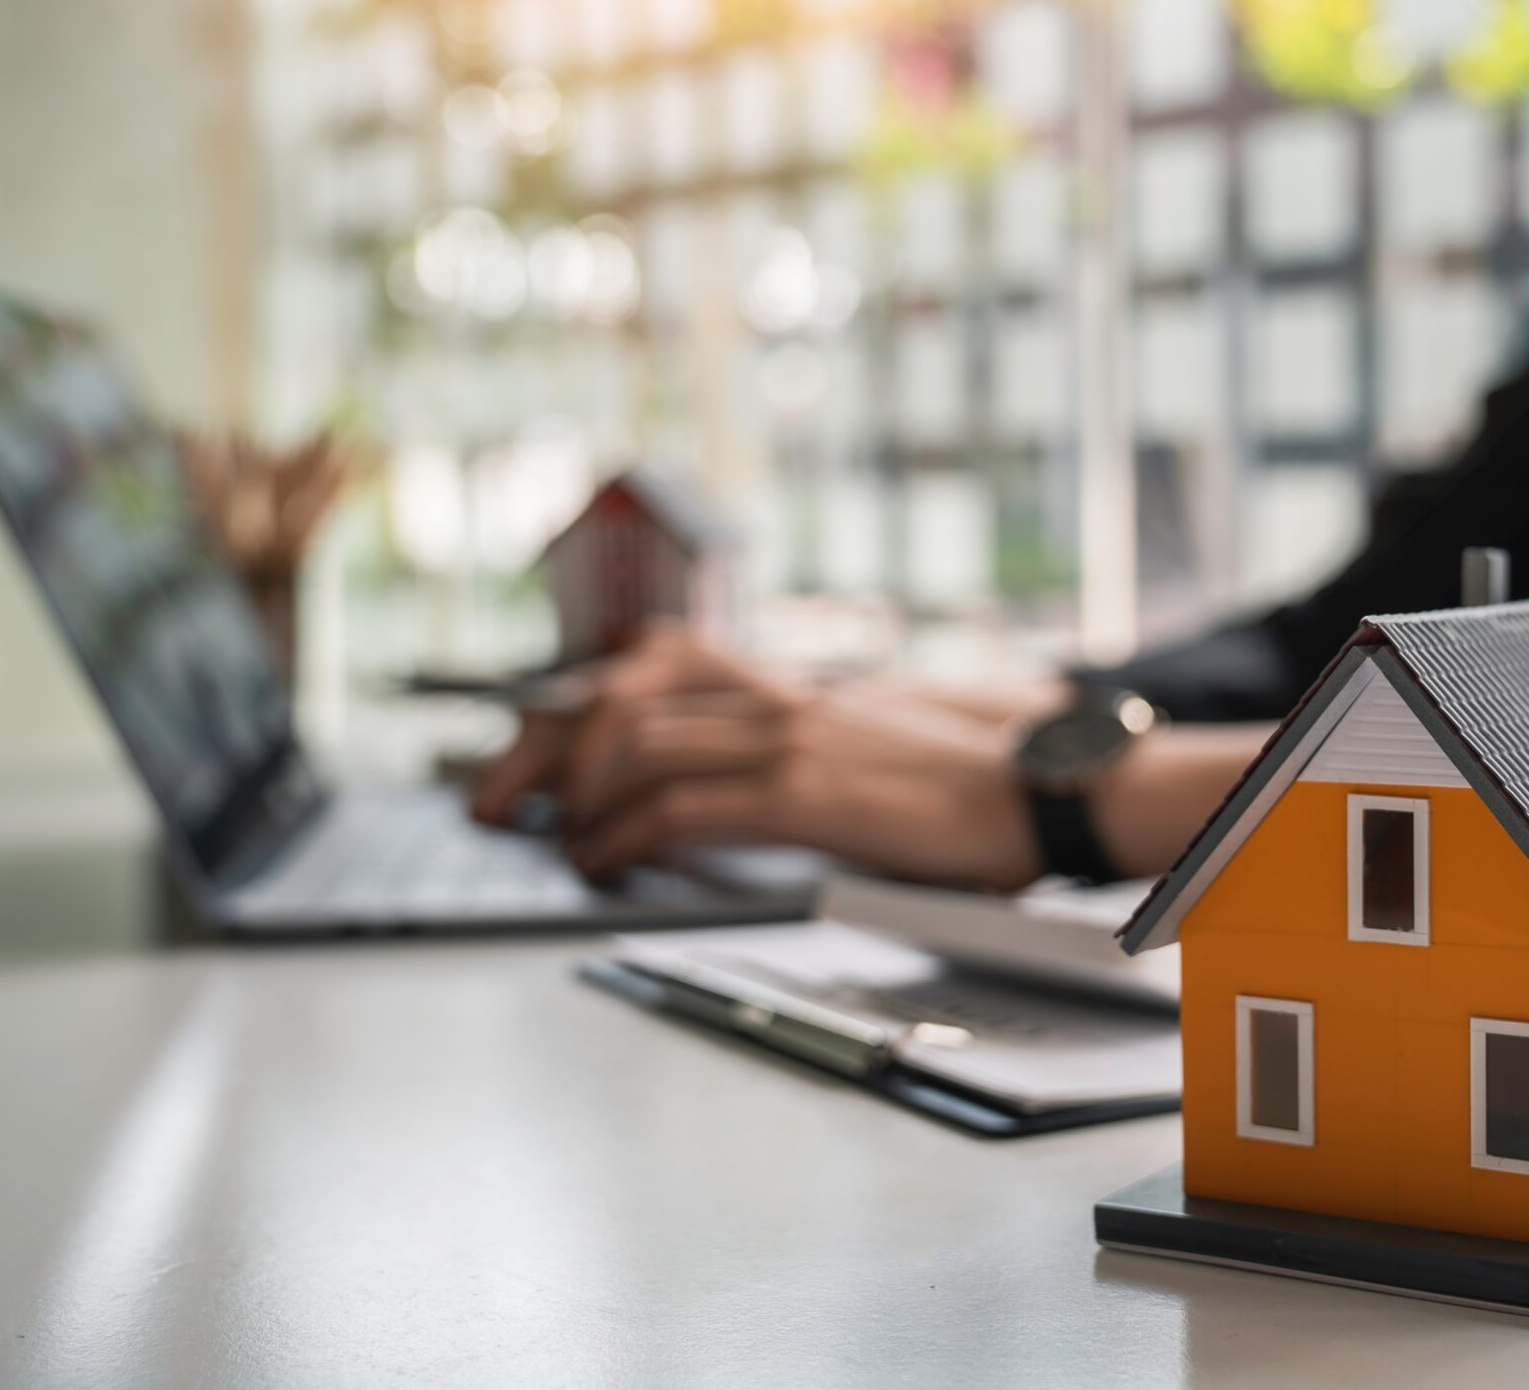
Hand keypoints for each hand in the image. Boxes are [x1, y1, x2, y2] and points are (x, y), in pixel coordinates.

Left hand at [468, 624, 1044, 889]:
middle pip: (618, 696)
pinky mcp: (804, 792)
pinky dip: (623, 836)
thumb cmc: (962, 786)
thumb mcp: (865, 748)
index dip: (573, 701)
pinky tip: (601, 863)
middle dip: (537, 745)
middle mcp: (776, 698)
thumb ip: (794, 753)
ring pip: (636, 744)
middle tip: (490, 797)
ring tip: (549, 839)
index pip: (650, 665)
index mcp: (786, 687)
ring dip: (572, 796)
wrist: (1038, 790)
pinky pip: (682, 805)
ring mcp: (788, 739)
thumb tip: (725, 792)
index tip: (524, 744)